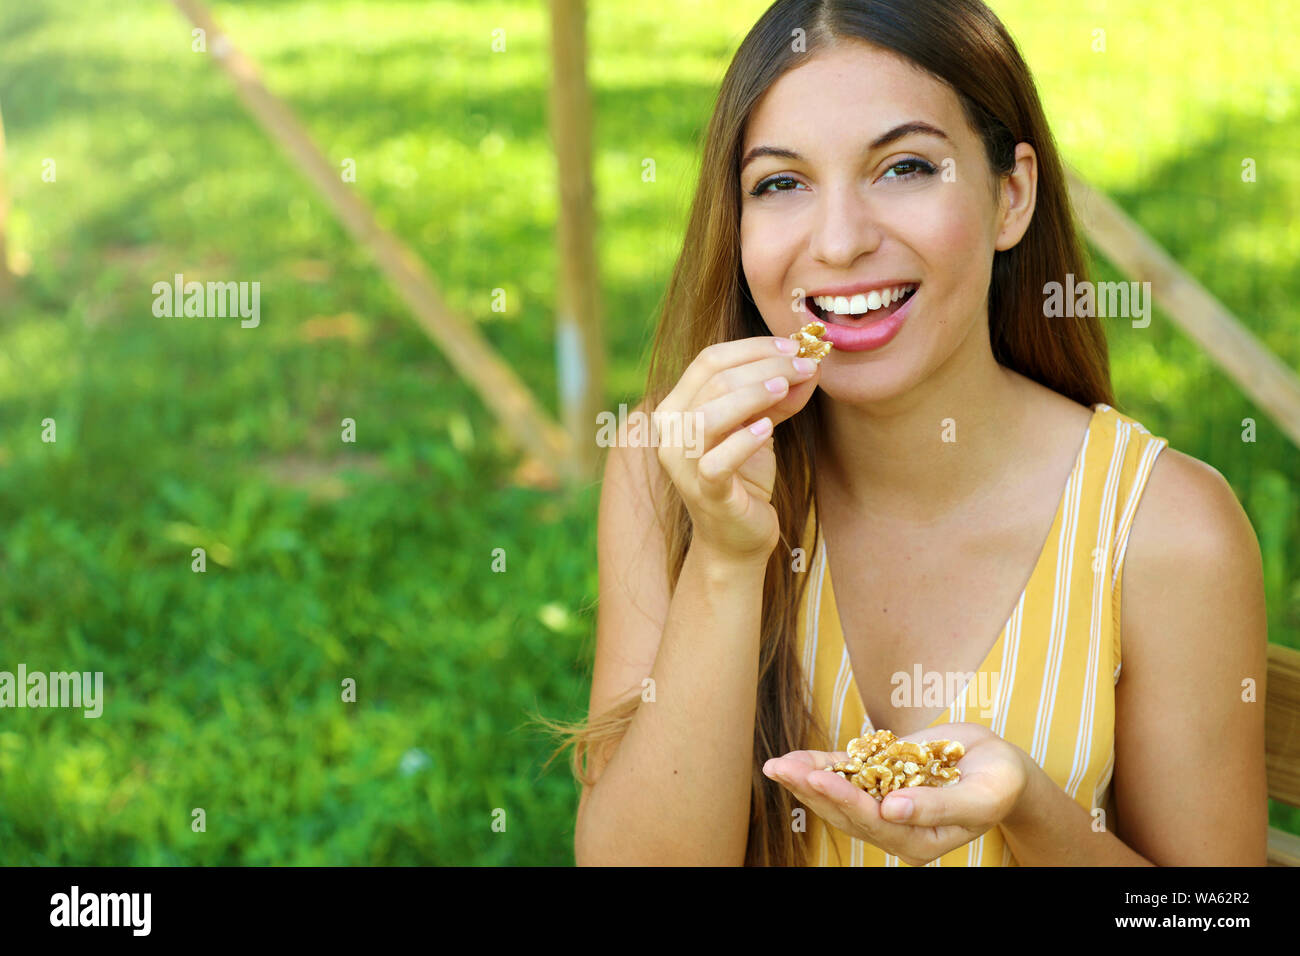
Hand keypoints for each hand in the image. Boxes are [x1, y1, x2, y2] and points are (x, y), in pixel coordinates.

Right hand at [653, 336, 820, 563]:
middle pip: (713, 380)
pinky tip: (767, 430)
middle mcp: (670, 432)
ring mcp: (683, 464)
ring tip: (785, 388)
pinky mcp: (704, 492)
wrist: (736, 537)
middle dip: (765, 366)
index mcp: (677, 407)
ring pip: (709, 414)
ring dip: (752, 394)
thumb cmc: (743, 477)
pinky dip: (743, 441)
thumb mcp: (759, 427)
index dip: (754, 348)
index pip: (709, 360)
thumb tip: (810, 365)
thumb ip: (778, 397)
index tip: (794, 346)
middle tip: (805, 364)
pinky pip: (717, 461)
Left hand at [762, 723, 1029, 866]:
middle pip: (846, 811)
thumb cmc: (999, 783)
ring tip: (776, 766)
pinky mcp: (881, 777)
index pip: (874, 822)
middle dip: (812, 788)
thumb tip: (893, 809)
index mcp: (918, 839)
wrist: (1000, 765)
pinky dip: (821, 764)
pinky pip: (846, 772)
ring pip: (838, 793)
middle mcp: (895, 825)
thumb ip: (939, 807)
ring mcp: (885, 801)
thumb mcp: (981, 796)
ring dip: (806, 778)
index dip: (845, 799)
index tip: (820, 779)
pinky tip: (795, 759)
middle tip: (782, 769)